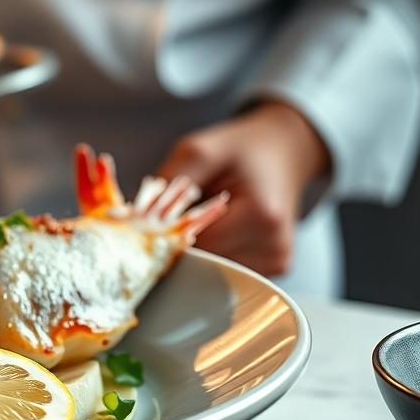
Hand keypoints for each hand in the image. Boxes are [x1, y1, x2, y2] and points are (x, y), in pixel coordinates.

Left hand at [156, 100, 330, 276]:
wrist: (287, 148)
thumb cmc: (243, 148)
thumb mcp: (201, 151)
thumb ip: (170, 182)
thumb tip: (133, 215)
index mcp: (262, 215)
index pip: (200, 246)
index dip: (169, 236)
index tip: (152, 223)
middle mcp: (275, 244)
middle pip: (207, 263)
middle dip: (183, 244)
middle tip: (174, 219)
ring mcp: (278, 259)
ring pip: (216, 271)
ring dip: (201, 250)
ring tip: (202, 221)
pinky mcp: (277, 266)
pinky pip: (231, 269)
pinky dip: (218, 253)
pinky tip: (219, 230)